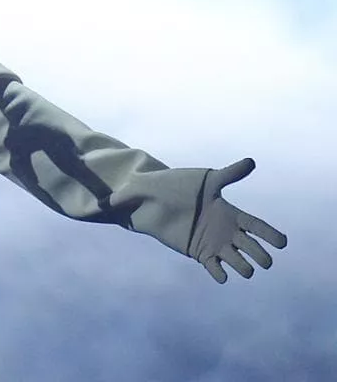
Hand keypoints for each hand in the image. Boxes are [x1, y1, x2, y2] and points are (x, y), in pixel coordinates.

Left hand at [188, 158, 286, 282]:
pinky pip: (215, 269)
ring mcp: (214, 244)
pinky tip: (222, 275)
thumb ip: (229, 174)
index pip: (257, 226)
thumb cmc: (181, 186)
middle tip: (265, 261)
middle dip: (260, 255)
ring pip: (238, 262)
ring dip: (244, 267)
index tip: (283, 243)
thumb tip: (251, 162)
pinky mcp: (200, 253)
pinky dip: (220, 274)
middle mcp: (227, 232)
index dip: (271, 235)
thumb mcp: (207, 180)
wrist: (154, 199)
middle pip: (252, 248)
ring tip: (246, 269)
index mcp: (231, 214)